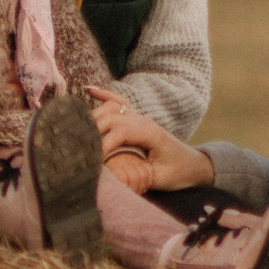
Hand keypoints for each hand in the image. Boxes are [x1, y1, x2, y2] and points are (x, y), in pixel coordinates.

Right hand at [86, 88, 214, 194]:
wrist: (194, 165)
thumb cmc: (178, 173)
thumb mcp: (159, 178)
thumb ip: (137, 175)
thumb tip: (113, 176)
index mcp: (150, 133)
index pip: (120, 132)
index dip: (103, 144)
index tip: (91, 159)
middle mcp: (143, 120)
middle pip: (111, 118)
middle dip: (92, 131)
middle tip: (77, 147)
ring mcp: (139, 117)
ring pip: (111, 109)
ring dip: (92, 117)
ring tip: (74, 129)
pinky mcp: (136, 119)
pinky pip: (118, 101)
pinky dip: (103, 94)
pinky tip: (88, 89)